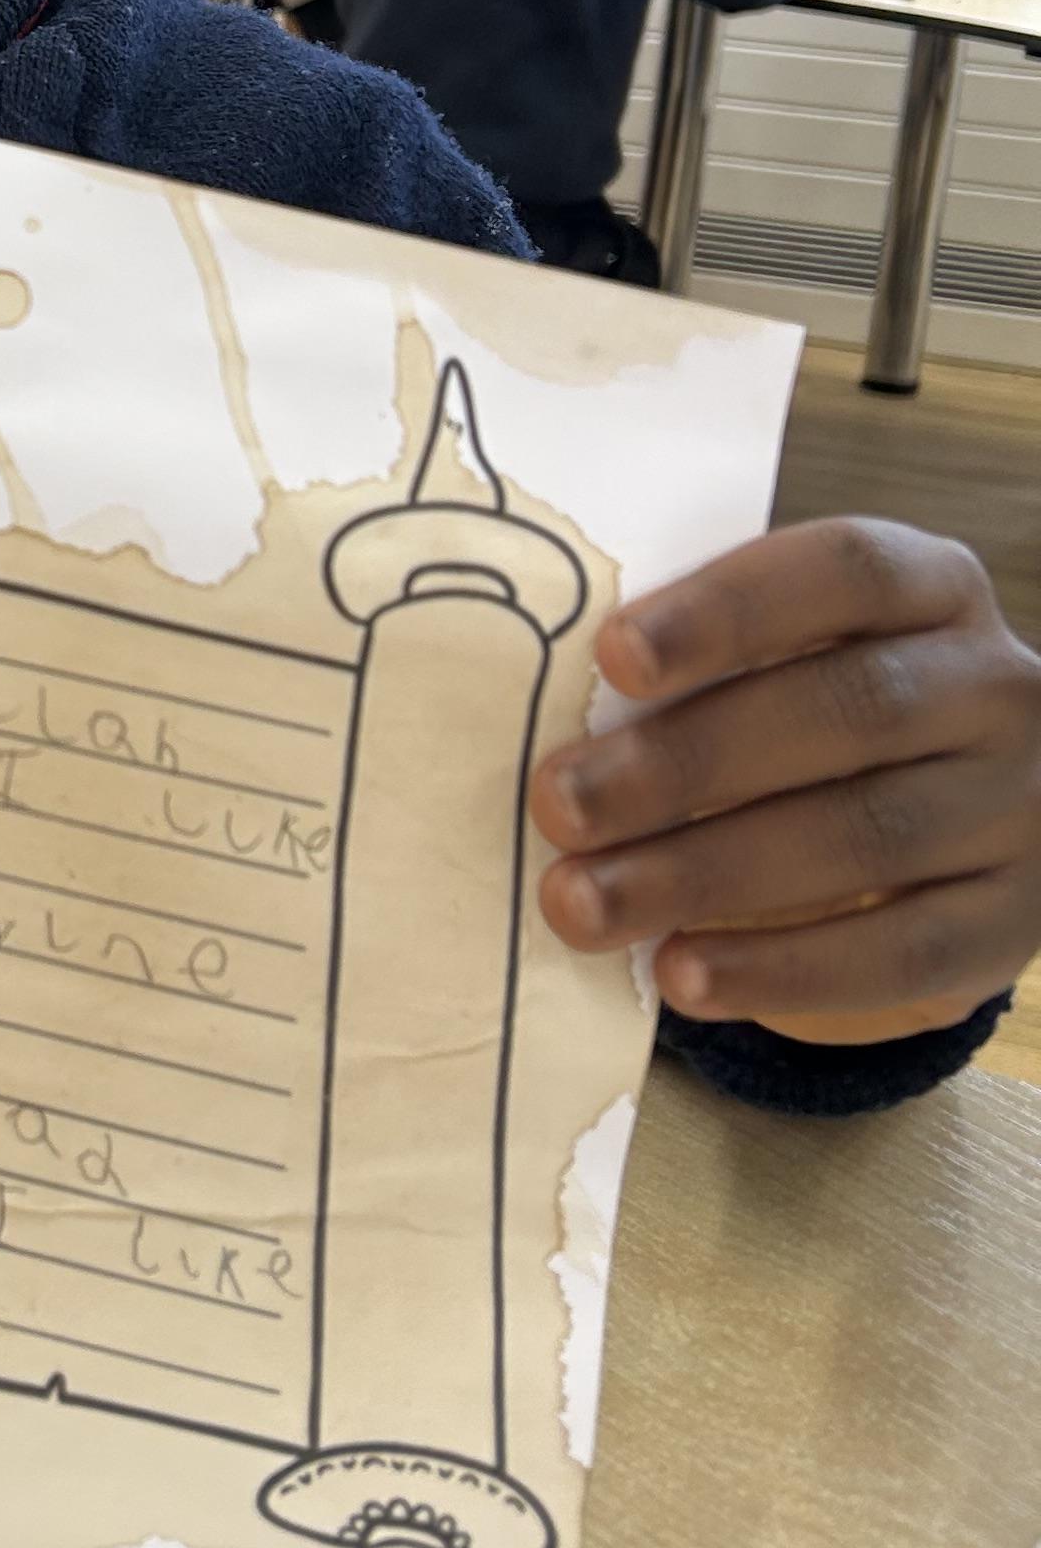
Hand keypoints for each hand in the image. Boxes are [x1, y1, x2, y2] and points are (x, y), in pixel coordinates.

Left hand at [530, 520, 1040, 1047]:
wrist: (966, 810)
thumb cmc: (822, 707)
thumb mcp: (790, 655)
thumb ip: (702, 664)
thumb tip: (553, 716)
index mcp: (933, 587)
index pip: (844, 571)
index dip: (728, 610)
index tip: (612, 655)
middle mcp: (995, 688)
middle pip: (848, 711)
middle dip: (685, 763)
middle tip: (558, 805)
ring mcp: (1018, 807)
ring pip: (866, 837)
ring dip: (706, 875)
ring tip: (584, 905)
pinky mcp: (1013, 923)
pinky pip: (904, 953)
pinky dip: (783, 971)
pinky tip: (680, 976)